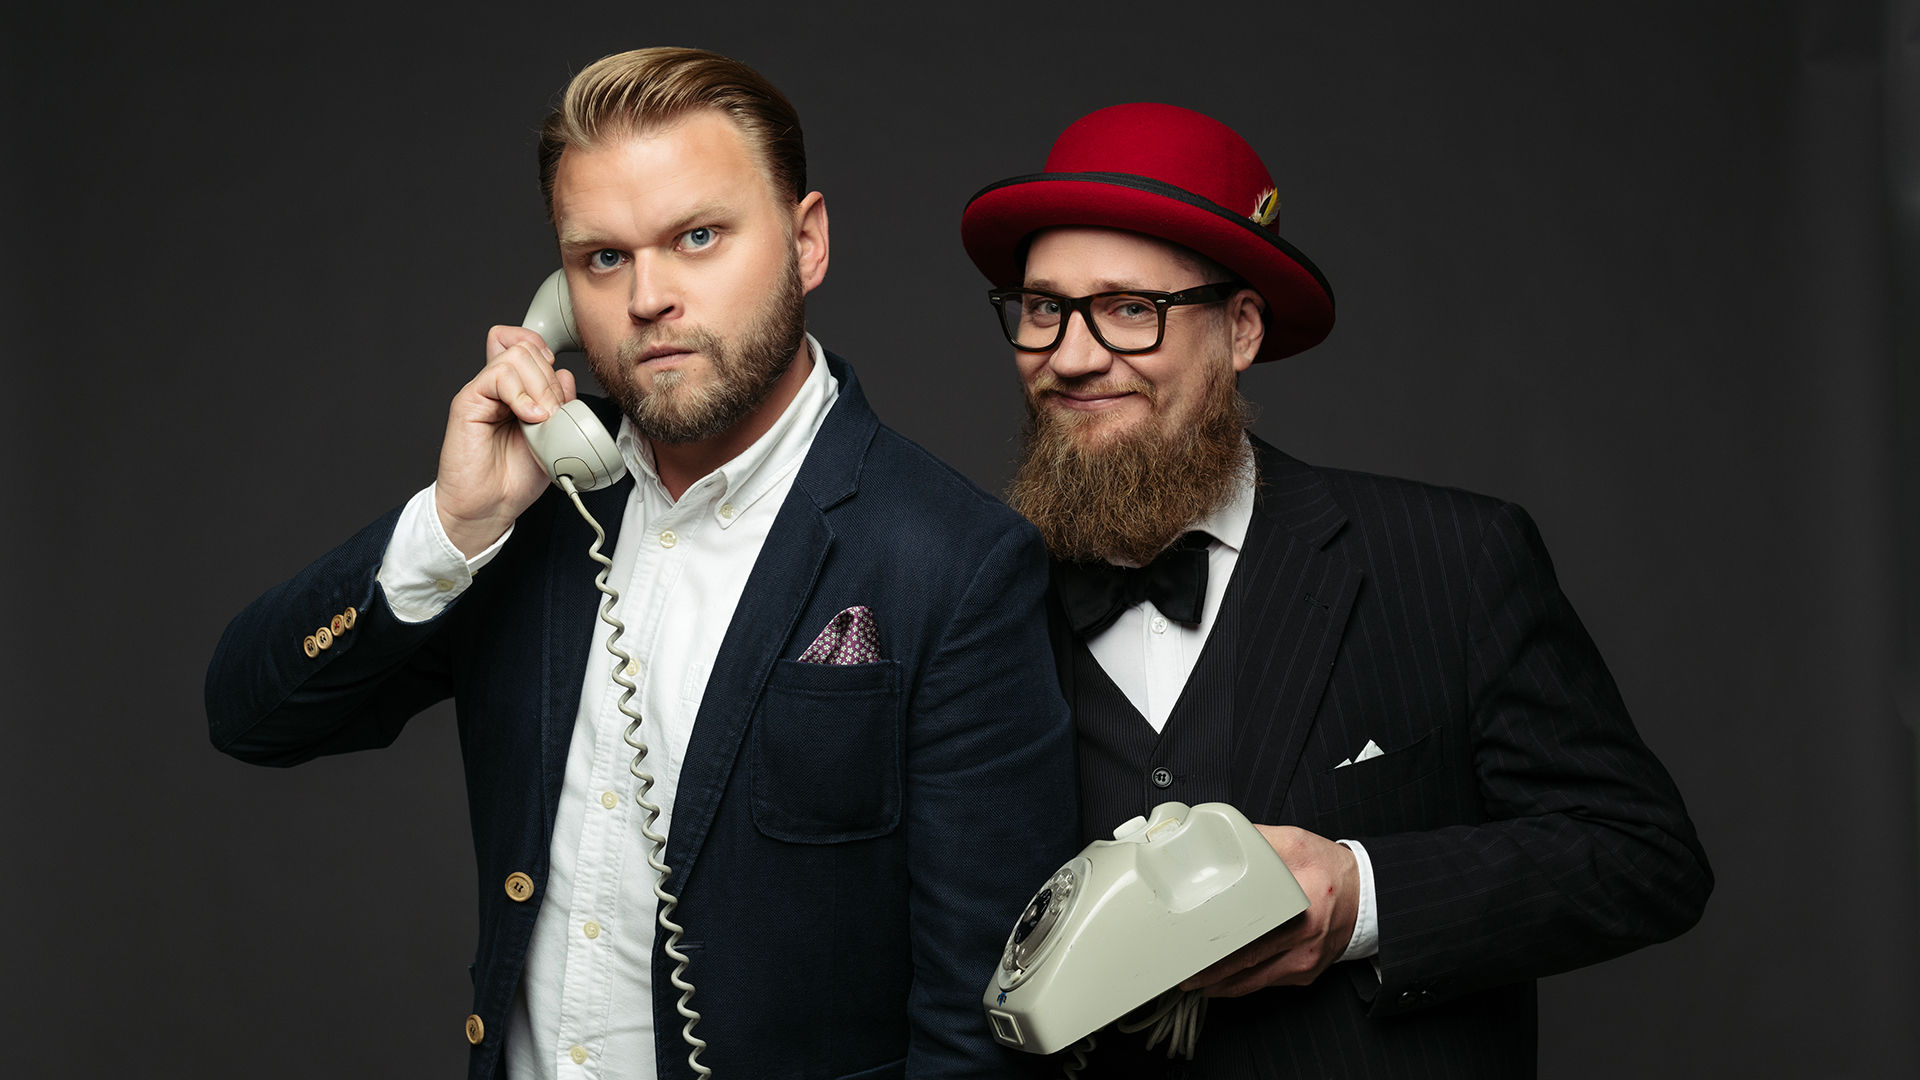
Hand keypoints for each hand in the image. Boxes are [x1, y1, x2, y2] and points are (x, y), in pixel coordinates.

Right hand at [433, 326, 577, 556]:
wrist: (489, 507)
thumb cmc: (515, 478)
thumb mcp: (552, 436)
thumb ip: (559, 404)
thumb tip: (565, 375)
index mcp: (516, 391)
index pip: (526, 343)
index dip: (546, 352)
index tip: (558, 384)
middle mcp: (498, 387)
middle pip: (527, 347)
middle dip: (550, 379)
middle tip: (553, 414)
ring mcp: (483, 392)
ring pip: (516, 355)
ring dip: (539, 387)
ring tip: (542, 419)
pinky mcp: (468, 401)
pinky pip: (497, 375)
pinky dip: (521, 394)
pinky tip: (529, 418)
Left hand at [1179, 824, 1358, 996]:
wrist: (1368, 897)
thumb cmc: (1330, 870)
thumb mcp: (1297, 843)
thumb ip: (1259, 839)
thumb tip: (1222, 836)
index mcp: (1302, 904)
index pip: (1252, 928)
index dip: (1219, 940)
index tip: (1193, 943)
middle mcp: (1305, 938)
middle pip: (1248, 962)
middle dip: (1211, 972)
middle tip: (1183, 973)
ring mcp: (1306, 961)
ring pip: (1255, 981)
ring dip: (1221, 985)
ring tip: (1193, 982)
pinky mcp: (1305, 973)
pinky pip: (1267, 983)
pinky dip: (1242, 984)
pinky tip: (1221, 982)